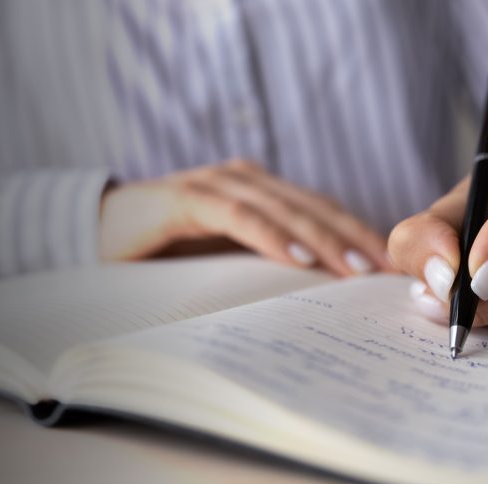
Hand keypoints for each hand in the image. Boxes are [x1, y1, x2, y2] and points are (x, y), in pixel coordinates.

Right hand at [99, 159, 392, 275]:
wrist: (97, 232)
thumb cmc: (167, 252)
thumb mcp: (227, 260)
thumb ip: (265, 266)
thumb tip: (320, 299)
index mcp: (262, 192)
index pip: (322, 213)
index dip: (359, 236)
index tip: (391, 270)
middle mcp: (247, 180)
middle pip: (314, 208)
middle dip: (354, 239)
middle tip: (386, 272)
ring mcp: (218, 183)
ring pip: (284, 209)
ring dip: (321, 239)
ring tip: (353, 270)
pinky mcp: (187, 197)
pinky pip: (239, 215)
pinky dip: (270, 236)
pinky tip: (296, 260)